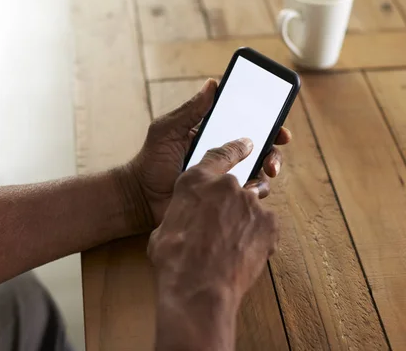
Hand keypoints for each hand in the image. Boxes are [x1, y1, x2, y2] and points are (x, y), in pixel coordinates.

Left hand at [123, 79, 290, 228]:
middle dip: (274, 146)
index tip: (277, 121)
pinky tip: (249, 190)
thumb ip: (190, 110)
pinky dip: (255, 191)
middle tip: (277, 146)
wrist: (140, 197)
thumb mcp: (167, 130)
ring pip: (259, 171)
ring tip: (266, 170)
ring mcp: (224, 178)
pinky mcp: (223, 199)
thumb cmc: (150, 160)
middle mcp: (223, 156)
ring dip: (269, 167)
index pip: (245, 125)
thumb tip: (213, 83)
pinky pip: (247, 195)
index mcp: (213, 135)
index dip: (266, 121)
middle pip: (259, 148)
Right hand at [149, 139, 278, 350]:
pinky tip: (242, 253)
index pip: (220, 154)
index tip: (248, 145)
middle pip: (236, 185)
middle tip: (222, 224)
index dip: (234, 150)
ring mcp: (251, 203)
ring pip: (252, 207)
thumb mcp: (164, 226)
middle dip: (232, 202)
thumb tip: (188, 217)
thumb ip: (182, 210)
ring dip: (244, 221)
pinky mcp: (270, 224)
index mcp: (195, 180)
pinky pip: (265, 226)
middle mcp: (226, 184)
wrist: (198, 288)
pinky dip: (257, 237)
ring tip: (230, 245)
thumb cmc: (174, 260)